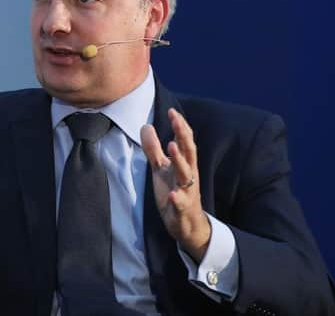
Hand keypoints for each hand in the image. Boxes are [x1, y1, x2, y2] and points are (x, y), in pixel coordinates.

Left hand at [140, 108, 210, 261]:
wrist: (187, 223)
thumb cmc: (175, 191)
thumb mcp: (161, 169)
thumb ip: (154, 149)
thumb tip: (145, 126)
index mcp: (184, 164)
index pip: (185, 141)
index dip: (180, 126)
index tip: (172, 111)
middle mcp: (189, 175)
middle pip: (189, 152)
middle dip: (183, 136)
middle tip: (176, 120)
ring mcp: (187, 192)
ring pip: (187, 175)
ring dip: (180, 160)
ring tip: (172, 146)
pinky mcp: (182, 209)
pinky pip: (182, 203)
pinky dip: (178, 199)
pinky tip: (173, 195)